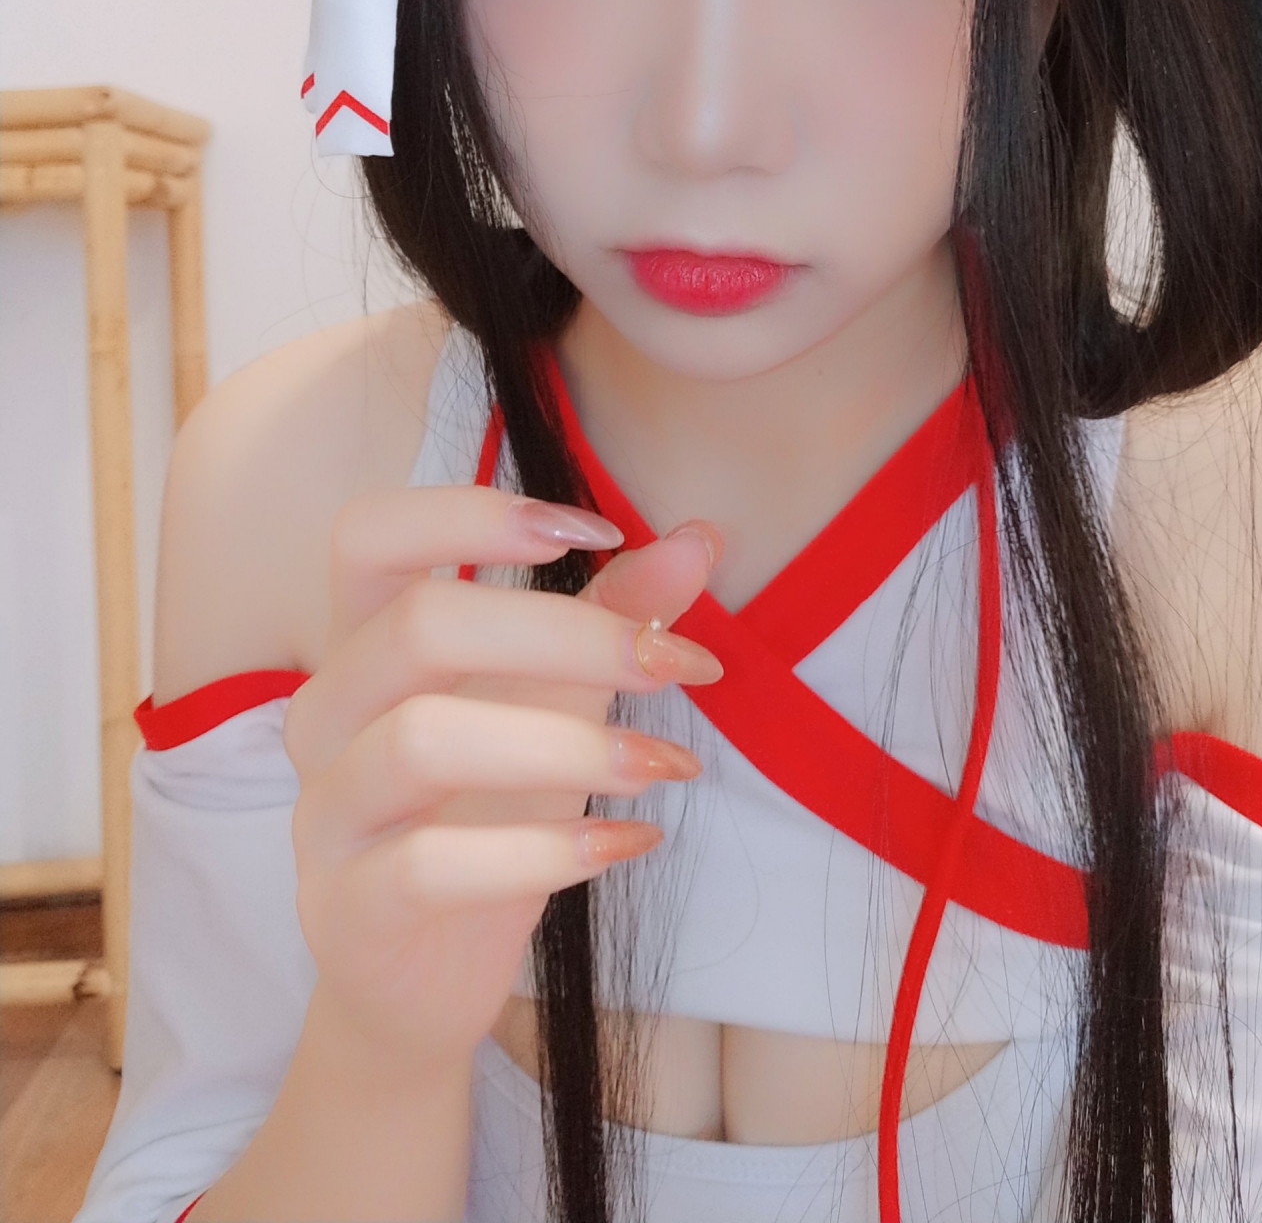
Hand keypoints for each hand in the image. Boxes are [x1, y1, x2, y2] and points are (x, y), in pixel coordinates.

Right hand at [281, 485, 721, 1073]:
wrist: (419, 982)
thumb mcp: (553, 704)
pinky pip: (432, 866)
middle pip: (419, 625)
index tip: (601, 531)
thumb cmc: (482, 817)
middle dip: (569, 634)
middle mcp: (324, 714)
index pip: (372, 534)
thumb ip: (612, 618)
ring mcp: (324, 814)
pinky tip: (628, 843)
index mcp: (361, 642)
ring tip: (666, 764)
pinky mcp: (346, 911)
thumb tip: (703, 538)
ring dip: (568, 744)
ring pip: (423, 740)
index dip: (476, 514)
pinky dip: (546, 850)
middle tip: (678, 663)